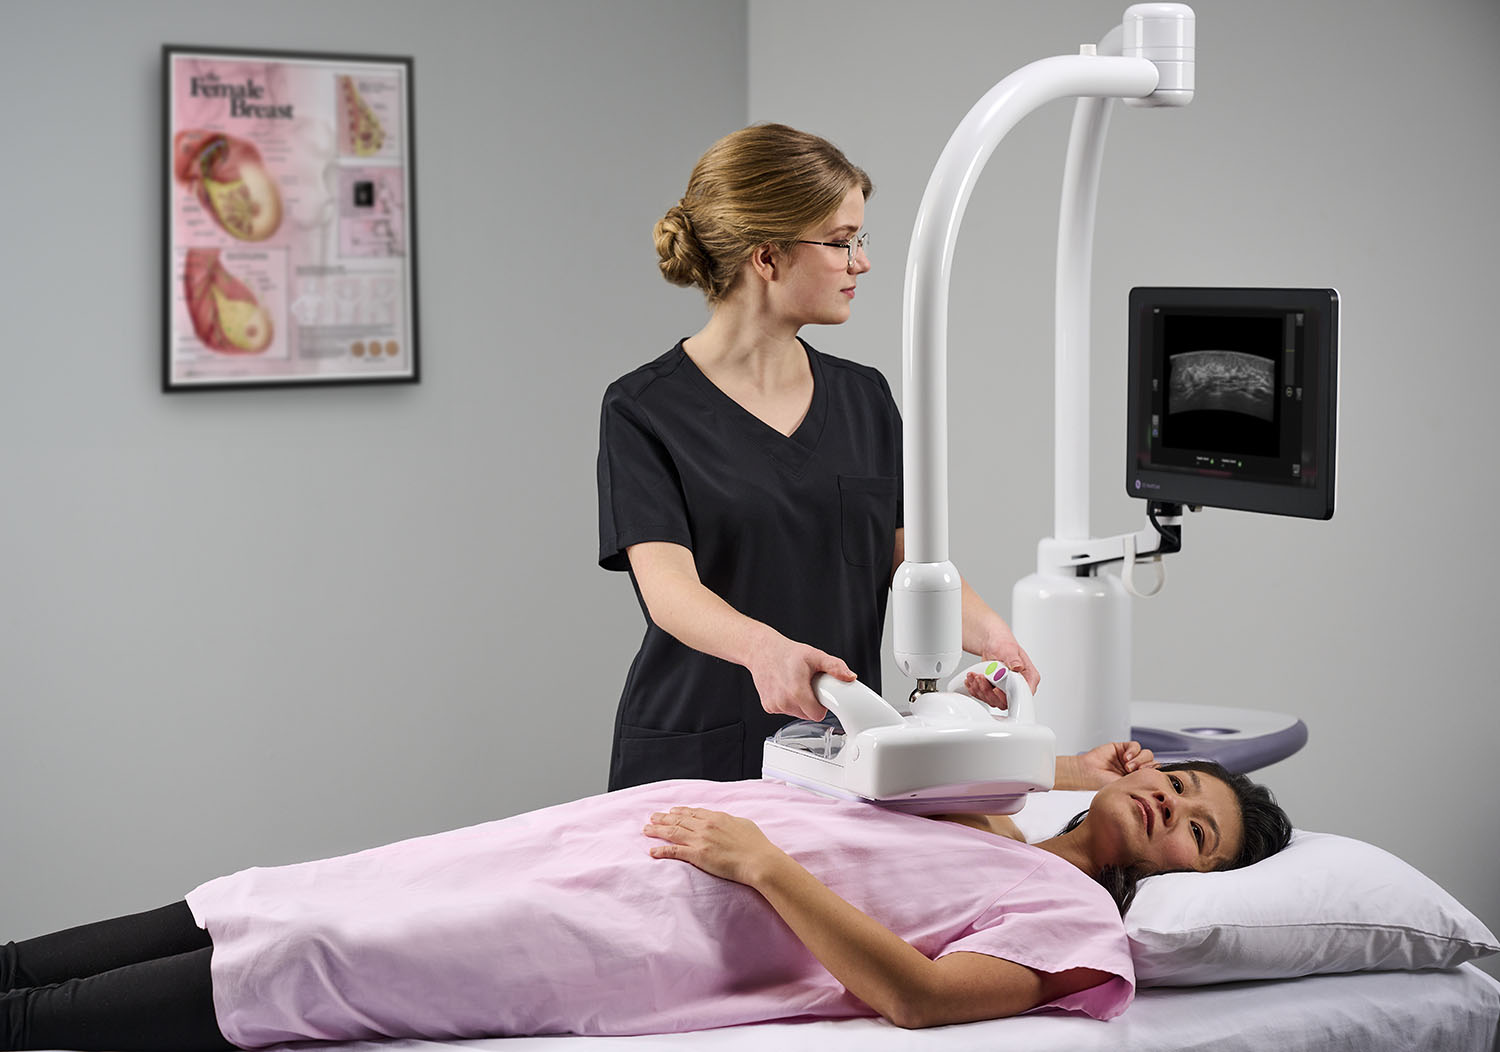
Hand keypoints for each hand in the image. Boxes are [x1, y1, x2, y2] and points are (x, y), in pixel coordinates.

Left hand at [644, 807, 784, 886]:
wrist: (758, 860)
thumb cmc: (756, 845)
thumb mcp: (744, 825)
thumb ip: (731, 822)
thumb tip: (728, 822)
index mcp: (717, 817)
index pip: (693, 812)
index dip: (680, 811)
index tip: (671, 811)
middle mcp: (706, 826)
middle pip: (679, 819)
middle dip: (663, 818)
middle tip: (652, 817)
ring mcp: (700, 840)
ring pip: (673, 832)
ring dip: (658, 830)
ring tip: (647, 829)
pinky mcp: (698, 855)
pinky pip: (675, 852)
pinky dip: (662, 851)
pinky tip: (652, 851)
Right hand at [746, 636, 853, 720]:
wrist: (762, 651)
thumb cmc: (786, 653)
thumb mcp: (815, 656)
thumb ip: (835, 667)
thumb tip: (850, 677)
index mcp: (797, 692)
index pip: (817, 715)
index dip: (821, 705)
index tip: (819, 694)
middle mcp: (784, 702)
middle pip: (808, 715)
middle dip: (811, 703)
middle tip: (807, 685)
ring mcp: (774, 706)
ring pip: (796, 714)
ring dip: (799, 703)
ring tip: (796, 685)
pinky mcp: (768, 707)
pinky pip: (785, 711)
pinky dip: (787, 703)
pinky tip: (785, 688)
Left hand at [964, 643, 1039, 710]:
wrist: (994, 644)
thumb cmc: (1005, 645)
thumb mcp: (1010, 650)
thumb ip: (1014, 660)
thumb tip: (1018, 667)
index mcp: (1029, 678)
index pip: (1023, 695)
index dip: (1009, 696)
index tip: (996, 689)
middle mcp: (1019, 687)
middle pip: (1005, 701)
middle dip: (989, 692)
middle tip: (981, 678)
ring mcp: (1006, 691)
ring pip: (993, 701)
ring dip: (980, 690)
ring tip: (975, 676)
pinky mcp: (995, 692)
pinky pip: (984, 697)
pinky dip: (975, 689)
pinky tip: (972, 680)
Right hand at [1073, 740, 1155, 788]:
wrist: (1088, 774)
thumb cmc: (1102, 784)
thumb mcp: (1127, 787)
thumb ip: (1141, 782)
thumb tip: (1157, 780)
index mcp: (1138, 780)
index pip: (1155, 774)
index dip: (1155, 773)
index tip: (1150, 777)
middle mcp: (1135, 769)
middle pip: (1152, 762)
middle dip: (1147, 766)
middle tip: (1138, 771)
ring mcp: (1129, 758)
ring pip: (1146, 753)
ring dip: (1139, 759)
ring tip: (1128, 766)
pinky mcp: (1122, 748)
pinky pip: (1135, 746)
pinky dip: (1133, 751)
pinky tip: (1125, 757)